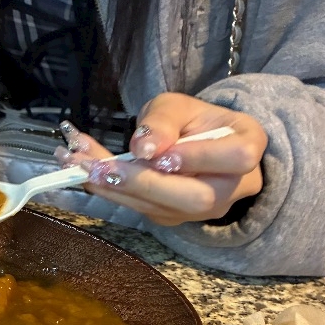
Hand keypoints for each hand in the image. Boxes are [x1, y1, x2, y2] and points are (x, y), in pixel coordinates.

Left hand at [55, 93, 266, 224]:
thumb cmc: (194, 120)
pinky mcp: (175, 219)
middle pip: (196, 197)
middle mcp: (234, 187)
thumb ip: (164, 120)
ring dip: (116, 188)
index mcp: (247, 146)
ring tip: (77, 164)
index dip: (197, 158)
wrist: (196, 143)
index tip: (157, 152)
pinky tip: (82, 170)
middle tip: (99, 166)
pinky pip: (143, 209)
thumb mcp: (180, 105)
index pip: (235, 157)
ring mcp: (205, 210)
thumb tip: (143, 146)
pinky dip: (109, 190)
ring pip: (165, 209)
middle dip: (144, 183)